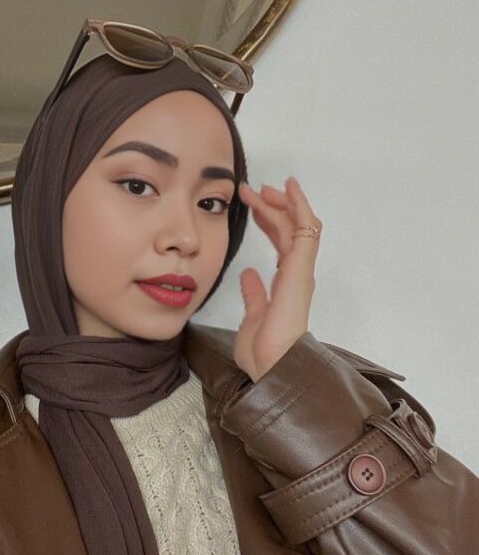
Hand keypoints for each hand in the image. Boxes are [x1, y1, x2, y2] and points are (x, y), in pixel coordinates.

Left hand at [234, 176, 322, 382]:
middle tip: (251, 190)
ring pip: (298, 225)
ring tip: (261, 187)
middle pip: (289, 230)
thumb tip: (248, 275)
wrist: (273, 367)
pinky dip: (299, 206)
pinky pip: (306, 230)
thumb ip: (253, 295)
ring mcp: (301, 271)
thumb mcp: (251, 317)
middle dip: (272, 207)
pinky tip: (288, 189)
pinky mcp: (302, 270)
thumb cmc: (264, 353)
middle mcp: (297, 275)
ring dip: (281, 202)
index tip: (252, 207)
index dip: (269, 222)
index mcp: (287, 285)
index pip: (282, 244)